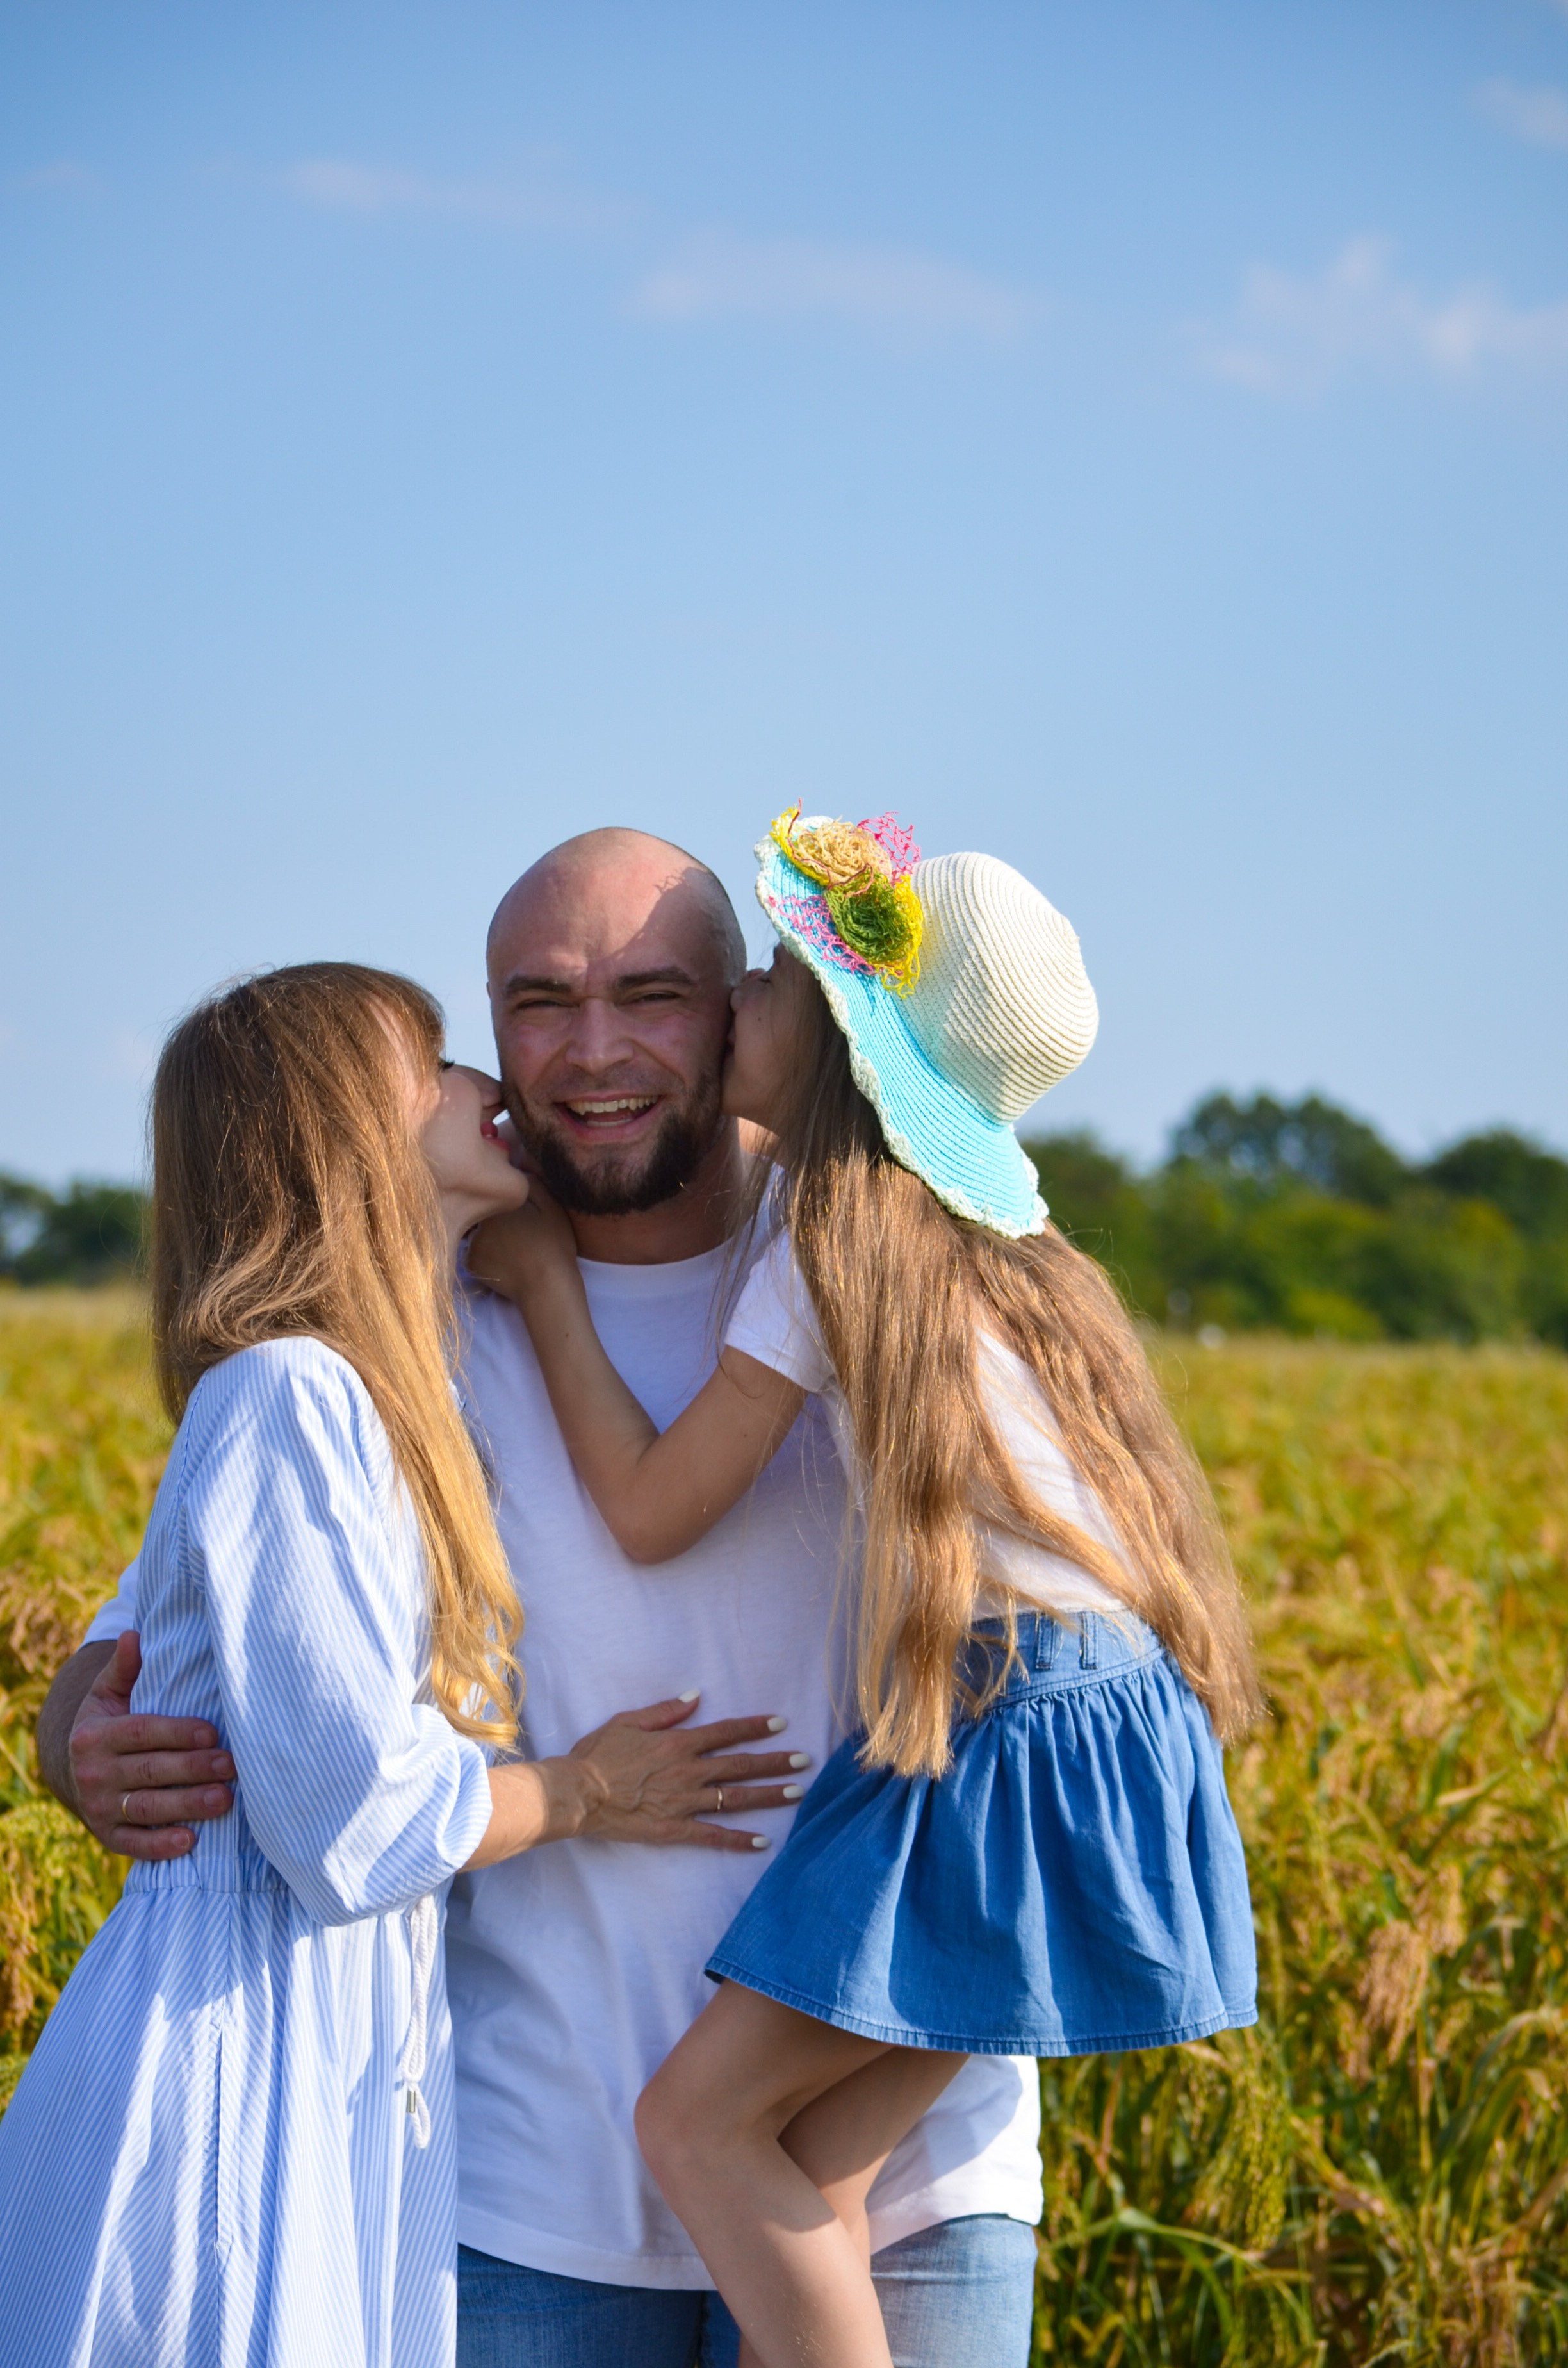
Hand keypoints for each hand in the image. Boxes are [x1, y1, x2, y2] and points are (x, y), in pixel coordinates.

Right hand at [69, 1631, 235, 1860]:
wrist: (74, 1772)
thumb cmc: (107, 1724)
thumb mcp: (106, 1694)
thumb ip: (123, 1668)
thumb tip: (134, 1635)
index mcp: (95, 1735)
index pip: (142, 1733)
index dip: (177, 1733)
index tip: (212, 1732)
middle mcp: (94, 1773)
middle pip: (150, 1771)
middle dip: (193, 1769)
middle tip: (232, 1765)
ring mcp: (99, 1807)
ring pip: (148, 1807)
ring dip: (187, 1806)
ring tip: (224, 1799)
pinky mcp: (107, 1835)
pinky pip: (134, 1843)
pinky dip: (160, 1846)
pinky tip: (190, 1841)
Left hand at [469, 1181, 578, 1308]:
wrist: (547, 1286)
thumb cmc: (553, 1243)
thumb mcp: (551, 1205)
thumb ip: (531, 1181)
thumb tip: (519, 1163)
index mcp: (495, 1204)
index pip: (488, 1194)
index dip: (501, 1200)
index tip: (517, 1210)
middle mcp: (476, 1220)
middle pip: (480, 1212)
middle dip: (493, 1217)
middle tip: (516, 1230)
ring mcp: (470, 1243)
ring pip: (476, 1232)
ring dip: (488, 1236)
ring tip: (512, 1247)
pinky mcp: (470, 1264)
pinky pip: (474, 1253)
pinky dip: (486, 1255)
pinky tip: (505, 1261)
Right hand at [567, 1693, 811, 1853]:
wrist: (577, 1793)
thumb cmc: (598, 1754)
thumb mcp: (628, 1721)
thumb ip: (665, 1711)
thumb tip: (695, 1697)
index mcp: (678, 1743)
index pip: (726, 1732)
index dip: (755, 1726)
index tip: (781, 1723)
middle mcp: (688, 1771)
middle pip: (740, 1765)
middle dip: (775, 1762)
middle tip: (805, 1762)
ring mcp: (683, 1802)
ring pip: (735, 1798)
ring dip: (768, 1795)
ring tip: (796, 1793)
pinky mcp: (674, 1829)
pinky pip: (712, 1836)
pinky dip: (738, 1840)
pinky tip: (762, 1841)